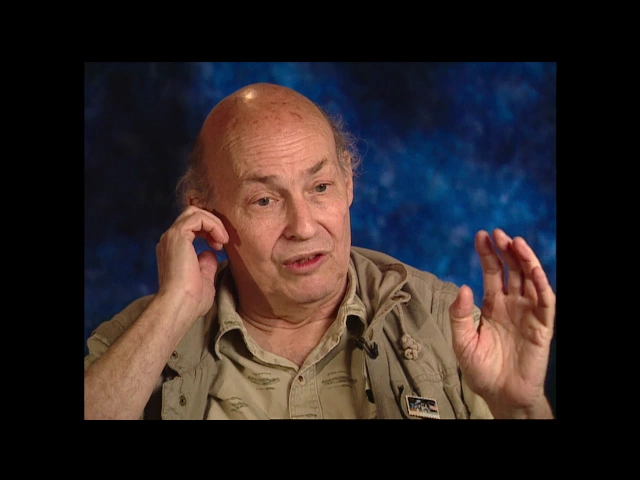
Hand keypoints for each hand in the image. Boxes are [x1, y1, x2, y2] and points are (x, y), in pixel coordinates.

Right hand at [155, 206, 228, 320]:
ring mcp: (172, 236)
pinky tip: (220, 240)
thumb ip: (206, 264)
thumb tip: (211, 253)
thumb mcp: (203, 279)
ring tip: (223, 240)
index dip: (209, 230)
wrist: (179, 305)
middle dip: (211, 222)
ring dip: (214, 222)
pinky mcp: (178, 235)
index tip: (220, 246)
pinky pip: (198, 217)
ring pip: (195, 212)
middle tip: (223, 240)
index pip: (191, 226)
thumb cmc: (190, 300)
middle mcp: (169, 240)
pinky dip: (213, 224)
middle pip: (192, 214)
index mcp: (173, 249)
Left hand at [449, 229, 554, 417]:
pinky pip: (545, 301)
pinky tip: (534, 269)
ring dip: (525, 260)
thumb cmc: (481, 369)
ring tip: (516, 243)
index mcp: (492, 305)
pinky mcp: (542, 326)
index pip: (493, 273)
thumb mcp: (462, 342)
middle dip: (506, 251)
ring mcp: (528, 314)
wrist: (501, 395)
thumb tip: (464, 288)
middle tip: (498, 233)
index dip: (488, 254)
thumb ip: (460, 316)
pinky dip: (541, 284)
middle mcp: (512, 305)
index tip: (481, 236)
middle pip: (512, 270)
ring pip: (530, 280)